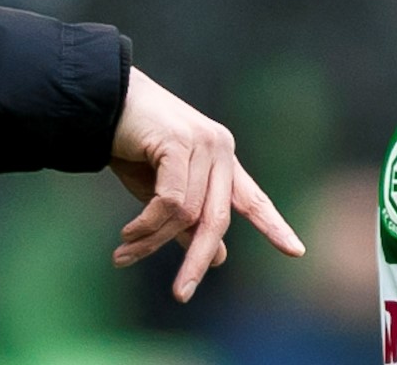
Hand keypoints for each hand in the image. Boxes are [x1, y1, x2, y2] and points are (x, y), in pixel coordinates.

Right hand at [109, 67, 304, 301]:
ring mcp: (203, 144)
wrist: (100, 103)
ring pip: (187, 214)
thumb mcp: (161, 190)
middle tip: (181, 294)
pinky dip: (148, 225)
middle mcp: (220, 149)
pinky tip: (127, 236)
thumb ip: (189, 221)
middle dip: (198, 261)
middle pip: (218, 219)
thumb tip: (220, 259)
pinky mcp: (180, 144)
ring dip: (151, 241)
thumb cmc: (129, 144)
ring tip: (123, 254)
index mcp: (222, 158)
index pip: (252, 198)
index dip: (273, 226)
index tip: (296, 252)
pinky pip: (170, 201)